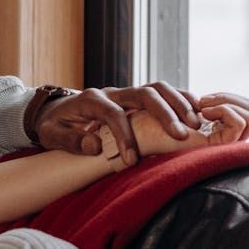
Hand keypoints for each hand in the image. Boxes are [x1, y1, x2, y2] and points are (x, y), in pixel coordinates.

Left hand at [35, 82, 215, 166]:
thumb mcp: (51, 135)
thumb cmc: (55, 125)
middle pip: (144, 93)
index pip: (114, 114)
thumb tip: (95, 146)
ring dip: (178, 104)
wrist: (55, 111)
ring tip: (195, 125)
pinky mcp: (135, 98)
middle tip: (180, 136)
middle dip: (164, 113)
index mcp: (90, 100)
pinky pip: (162, 93)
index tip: (132, 160)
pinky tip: (197, 114)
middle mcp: (111, 92)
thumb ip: (70, 141)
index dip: (125, 136)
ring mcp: (125, 93)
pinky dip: (180, 100)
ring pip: (157, 88)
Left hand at [131, 100, 248, 154]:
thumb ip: (208, 105)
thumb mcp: (188, 107)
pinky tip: (202, 113)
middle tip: (204, 103)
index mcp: (222, 130)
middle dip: (232, 99)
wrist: (138, 133)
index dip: (231, 98)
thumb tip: (223, 100)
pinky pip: (240, 124)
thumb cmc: (156, 118)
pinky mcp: (219, 148)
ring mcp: (225, 145)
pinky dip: (225, 111)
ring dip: (228, 103)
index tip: (203, 100)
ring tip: (203, 109)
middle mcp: (227, 139)